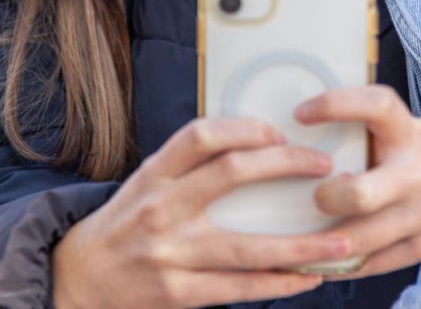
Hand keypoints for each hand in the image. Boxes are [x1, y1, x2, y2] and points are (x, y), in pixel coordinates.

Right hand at [52, 118, 350, 308]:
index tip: (281, 131)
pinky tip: (311, 276)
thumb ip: (194, 163)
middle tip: (325, 167)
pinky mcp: (178, 294)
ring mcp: (170, 254)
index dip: (245, 128)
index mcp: (155, 173)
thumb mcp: (150, 180)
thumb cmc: (130, 220)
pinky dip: (280, 283)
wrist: (78, 279)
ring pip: (246, 246)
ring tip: (342, 239)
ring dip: (301, 244)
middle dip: (285, 166)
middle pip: (230, 174)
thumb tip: (263, 142)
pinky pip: (239, 288)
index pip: (200, 135)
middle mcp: (161, 208)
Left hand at [294, 86, 420, 277]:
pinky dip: (348, 264)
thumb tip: (315, 147)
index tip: (302, 112)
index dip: (334, 105)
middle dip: (325, 199)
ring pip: (361, 240)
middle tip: (314, 195)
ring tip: (300, 242)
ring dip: (324, 244)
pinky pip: (379, 262)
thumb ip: (380, 140)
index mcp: (413, 132)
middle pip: (359, 194)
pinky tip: (328, 262)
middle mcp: (418, 172)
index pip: (373, 105)